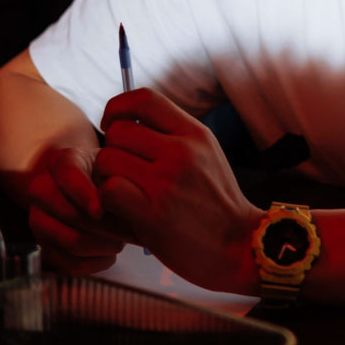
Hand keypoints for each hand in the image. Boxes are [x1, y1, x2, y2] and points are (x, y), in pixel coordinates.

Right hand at [27, 146, 127, 273]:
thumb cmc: (104, 174)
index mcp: (60, 161)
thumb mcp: (111, 164)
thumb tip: (132, 200)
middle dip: (101, 226)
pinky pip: (67, 262)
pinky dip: (93, 262)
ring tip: (120, 242)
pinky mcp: (44, 245)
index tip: (102, 210)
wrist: (87, 183)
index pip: (67, 176)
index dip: (84, 194)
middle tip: (127, 230)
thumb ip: (118, 177)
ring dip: (100, 245)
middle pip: (66, 212)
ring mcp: (39, 219)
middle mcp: (42, 189)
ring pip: (68, 240)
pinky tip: (109, 255)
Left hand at [95, 89, 259, 292]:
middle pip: (118, 131)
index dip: (118, 107)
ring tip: (119, 189)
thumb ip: (174, 134)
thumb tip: (131, 119)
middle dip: (110, 149)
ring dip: (105, 176)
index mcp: (195, 133)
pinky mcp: (153, 213)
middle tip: (118, 169)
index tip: (112, 124)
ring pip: (107, 159)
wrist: (239, 245)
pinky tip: (121, 208)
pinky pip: (109, 190)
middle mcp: (182, 151)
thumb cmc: (216, 201)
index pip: (144, 99)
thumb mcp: (206, 154)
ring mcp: (167, 181)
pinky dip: (107, 199)